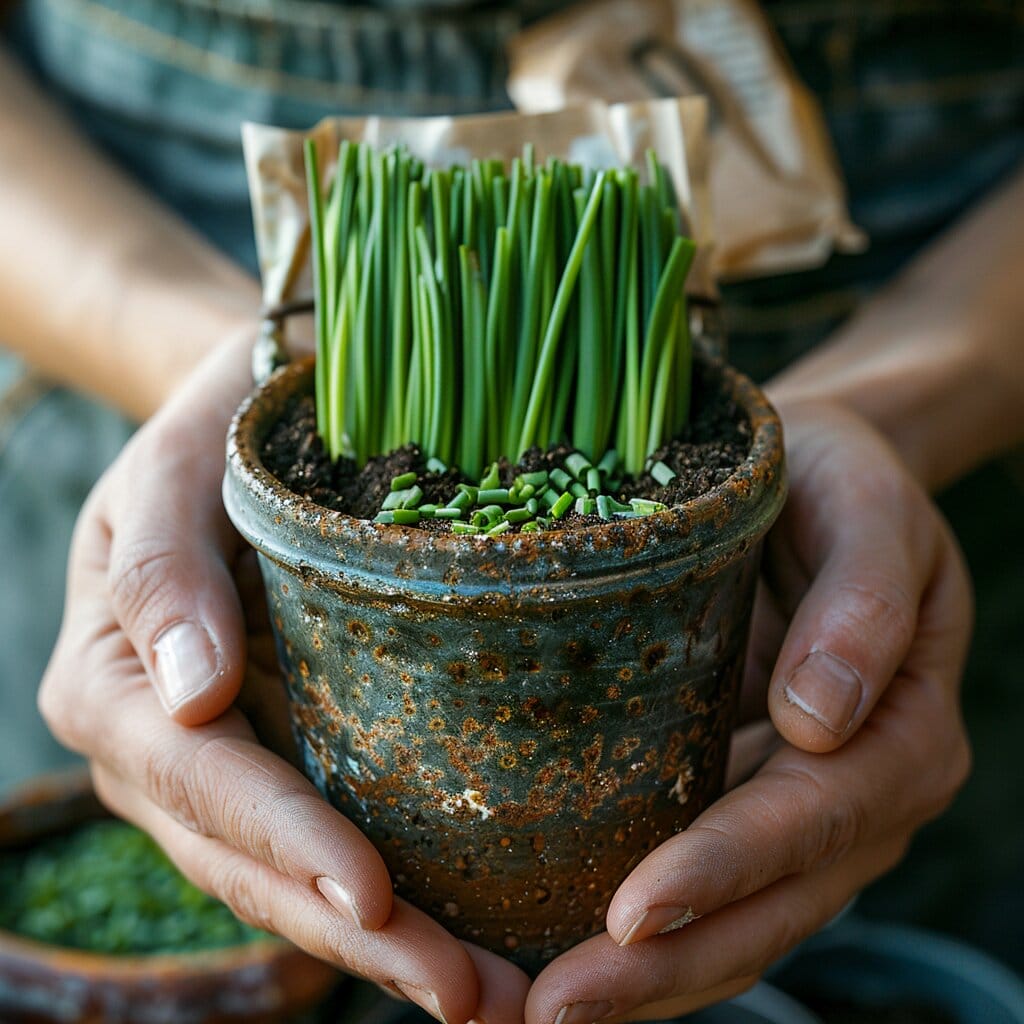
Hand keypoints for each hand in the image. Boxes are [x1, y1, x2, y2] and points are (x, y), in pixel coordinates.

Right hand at [38, 334, 529, 1023]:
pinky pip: (328, 840)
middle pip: (252, 864)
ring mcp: (225, 764)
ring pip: (291, 878)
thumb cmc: (210, 436)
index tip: (377, 899)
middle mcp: (163, 750)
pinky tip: (474, 930)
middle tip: (474, 996)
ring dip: (388, 945)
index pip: (202, 785)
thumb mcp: (171, 476)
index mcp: (114, 687)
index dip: (287, 847)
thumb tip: (189, 692)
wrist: (245, 426)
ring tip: (495, 994)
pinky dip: (394, 896)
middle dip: (359, 936)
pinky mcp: (286, 753)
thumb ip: (161, 576)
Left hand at [525, 400, 972, 1022]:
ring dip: (644, 974)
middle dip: (667, 965)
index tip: (637, 910)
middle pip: (770, 905)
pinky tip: (553, 945)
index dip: (727, 870)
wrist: (823, 474)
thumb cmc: (846, 484)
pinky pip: (695, 874)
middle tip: (556, 1008)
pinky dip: (637, 927)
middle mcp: (853, 790)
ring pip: (732, 918)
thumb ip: (863, 607)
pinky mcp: (737, 786)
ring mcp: (794, 802)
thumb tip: (822, 717)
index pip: (811, 821)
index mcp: (900, 734)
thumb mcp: (873, 515)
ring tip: (536, 1008)